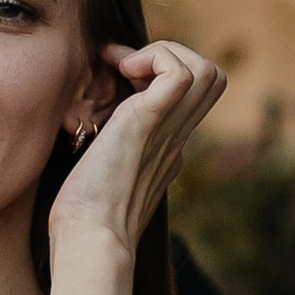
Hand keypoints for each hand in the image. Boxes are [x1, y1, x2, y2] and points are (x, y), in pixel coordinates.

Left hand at [46, 37, 224, 274]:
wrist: (89, 241)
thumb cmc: (83, 217)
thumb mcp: (101, 174)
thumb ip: (109, 152)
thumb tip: (94, 128)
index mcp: (167, 147)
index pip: (192, 95)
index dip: (161, 72)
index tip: (119, 75)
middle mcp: (176, 137)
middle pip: (212, 77)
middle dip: (170, 56)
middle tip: (123, 68)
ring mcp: (167, 131)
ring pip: (207, 70)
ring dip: (165, 54)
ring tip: (123, 69)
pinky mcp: (147, 124)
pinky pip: (179, 73)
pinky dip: (153, 58)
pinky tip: (120, 72)